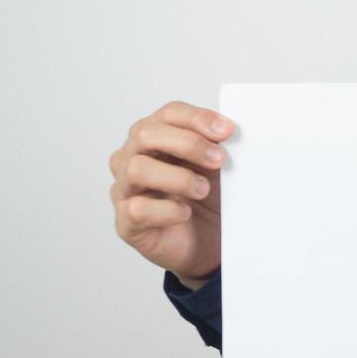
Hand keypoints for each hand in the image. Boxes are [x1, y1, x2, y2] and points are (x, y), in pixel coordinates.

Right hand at [108, 100, 236, 287]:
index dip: (197, 118)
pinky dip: (168, 210)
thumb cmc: (208, 200)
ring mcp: (125, 191)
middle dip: (188, 143)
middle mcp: (133, 158)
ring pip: (136, 168)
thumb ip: (218, 145)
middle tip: (219, 161)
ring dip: (178, 177)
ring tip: (203, 190)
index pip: (168, 113)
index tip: (226, 131)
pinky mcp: (126, 223)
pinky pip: (137, 209)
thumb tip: (231, 130)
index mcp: (157, 138)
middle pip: (145, 133)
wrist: (208, 244)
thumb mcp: (217, 167)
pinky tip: (185, 214)